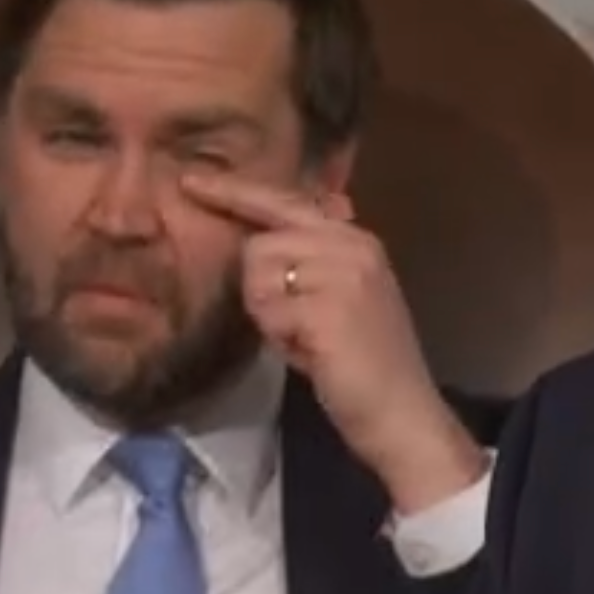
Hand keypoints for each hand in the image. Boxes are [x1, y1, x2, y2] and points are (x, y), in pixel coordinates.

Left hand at [181, 172, 487, 512]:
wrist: (401, 413)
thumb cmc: (366, 364)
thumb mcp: (344, 298)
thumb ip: (312, 261)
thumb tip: (265, 233)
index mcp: (357, 240)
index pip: (285, 203)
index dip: (236, 192)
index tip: (191, 180)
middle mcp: (352, 246)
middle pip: (261, 244)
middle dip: (263, 290)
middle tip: (298, 327)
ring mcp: (343, 275)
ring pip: (258, 277)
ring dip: (271, 317)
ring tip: (307, 341)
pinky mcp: (328, 309)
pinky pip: (268, 312)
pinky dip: (280, 339)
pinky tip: (312, 355)